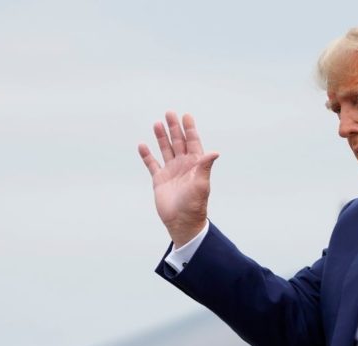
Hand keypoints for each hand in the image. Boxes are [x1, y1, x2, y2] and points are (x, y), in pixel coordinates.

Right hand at [138, 111, 218, 247]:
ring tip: (157, 123)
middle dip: (174, 128)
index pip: (193, 142)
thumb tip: (215, 151)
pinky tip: (142, 145)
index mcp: (196, 164)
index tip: (186, 116)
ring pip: (165, 150)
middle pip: (178, 142)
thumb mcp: (202, 184)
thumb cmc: (195, 204)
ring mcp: (171, 171)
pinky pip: (152, 164)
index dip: (190, 129)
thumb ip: (205, 166)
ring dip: (161, 137)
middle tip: (169, 113)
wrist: (182, 222)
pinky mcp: (159, 180)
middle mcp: (183, 165)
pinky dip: (147, 155)